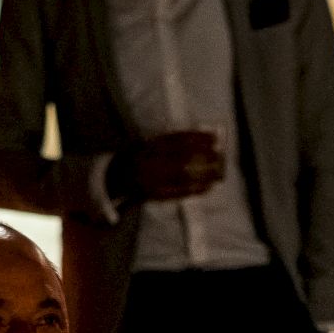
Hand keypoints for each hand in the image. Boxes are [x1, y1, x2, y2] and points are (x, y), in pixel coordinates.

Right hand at [106, 132, 222, 203]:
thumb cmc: (133, 156)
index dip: (197, 139)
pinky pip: (179, 193)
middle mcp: (150, 163)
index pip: (176, 140)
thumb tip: (197, 139)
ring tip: (219, 171)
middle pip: (182, 159)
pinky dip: (195, 190)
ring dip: (204, 174)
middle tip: (220, 154)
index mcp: (147, 146)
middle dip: (204, 156)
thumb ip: (166, 141)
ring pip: (183, 177)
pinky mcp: (156, 195)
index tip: (213, 137)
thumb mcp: (146, 142)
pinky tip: (208, 187)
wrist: (113, 178)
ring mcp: (152, 180)